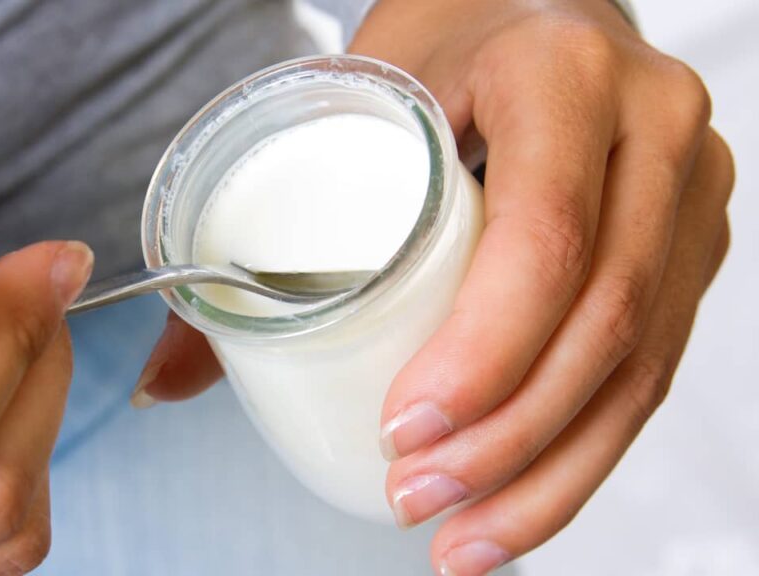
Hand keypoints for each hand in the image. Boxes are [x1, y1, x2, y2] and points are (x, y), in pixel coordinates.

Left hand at [135, 0, 733, 571]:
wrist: (535, 14)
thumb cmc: (440, 53)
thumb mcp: (355, 102)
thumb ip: (259, 236)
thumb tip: (164, 379)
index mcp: (561, 72)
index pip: (544, 233)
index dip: (482, 352)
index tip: (402, 430)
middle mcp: (650, 128)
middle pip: (602, 319)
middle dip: (505, 439)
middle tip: (412, 494)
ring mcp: (688, 192)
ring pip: (639, 366)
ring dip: (548, 473)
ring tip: (459, 536)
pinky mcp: (692, 246)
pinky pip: (653, 368)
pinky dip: (586, 451)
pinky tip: (520, 503)